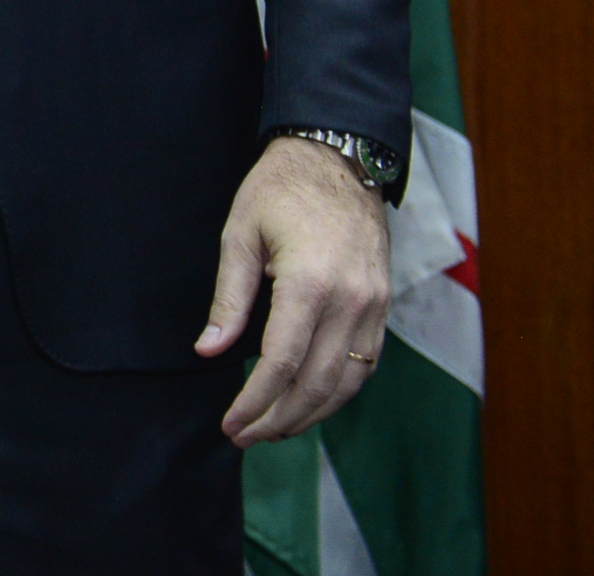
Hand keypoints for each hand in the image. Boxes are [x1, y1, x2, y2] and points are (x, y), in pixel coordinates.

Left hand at [198, 135, 392, 443]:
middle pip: (316, 383)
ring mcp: (375, 305)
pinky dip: (338, 390)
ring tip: (273, 429)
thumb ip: (228, 299)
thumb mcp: (239, 234)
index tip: (231, 423)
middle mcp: (351, 301)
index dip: (254, 401)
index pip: (281, 362)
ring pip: (347, 382)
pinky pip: (366, 363)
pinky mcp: (385, 305)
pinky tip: (309, 401)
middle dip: (278, 418)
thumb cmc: (280, 190)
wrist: (339, 157)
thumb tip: (208, 351)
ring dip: (310, 414)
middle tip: (244, 436)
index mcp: (309, 282)